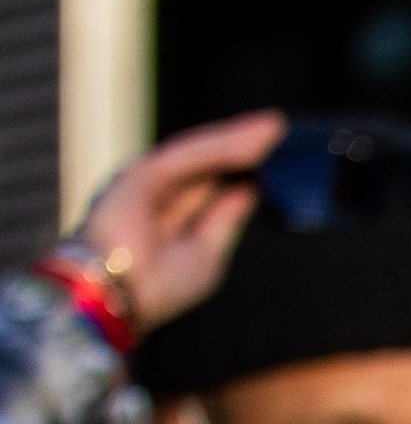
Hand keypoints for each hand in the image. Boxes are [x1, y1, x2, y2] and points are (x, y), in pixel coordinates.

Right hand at [70, 112, 280, 330]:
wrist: (118, 296)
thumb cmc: (155, 287)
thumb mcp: (206, 253)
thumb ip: (224, 219)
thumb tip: (247, 191)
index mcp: (166, 211)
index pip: (209, 179)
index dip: (240, 164)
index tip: (276, 154)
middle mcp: (154, 190)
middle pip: (206, 160)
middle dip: (242, 143)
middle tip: (279, 127)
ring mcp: (146, 180)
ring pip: (199, 152)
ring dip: (237, 137)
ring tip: (275, 127)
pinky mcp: (140, 173)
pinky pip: (189, 155)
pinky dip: (222, 147)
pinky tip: (252, 142)